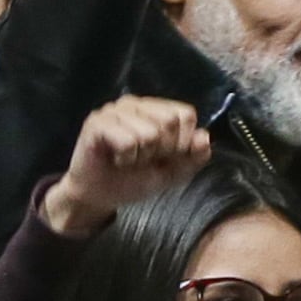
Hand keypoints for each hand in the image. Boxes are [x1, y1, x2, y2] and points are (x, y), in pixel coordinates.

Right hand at [41, 97, 210, 236]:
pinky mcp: (96, 123)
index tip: (165, 156)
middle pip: (170, 121)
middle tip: (144, 158)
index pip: (186, 114)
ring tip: (128, 159)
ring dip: (141, 156)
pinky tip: (116, 159)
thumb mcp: (172, 172)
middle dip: (162, 150)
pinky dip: (126, 157)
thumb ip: (192, 157)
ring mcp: (114, 110)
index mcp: (156, 109)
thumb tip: (204, 138)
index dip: (182, 142)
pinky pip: (127, 141)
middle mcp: (136, 104)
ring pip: (149, 133)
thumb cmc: (134, 179)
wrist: (99, 196)